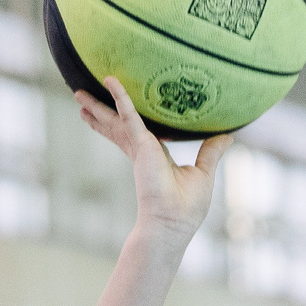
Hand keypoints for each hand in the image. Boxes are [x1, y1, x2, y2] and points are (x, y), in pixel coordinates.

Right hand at [75, 78, 229, 240]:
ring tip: (78, 93)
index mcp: (154, 156)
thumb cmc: (187, 207)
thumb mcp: (203, 173)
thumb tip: (227, 136)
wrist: (172, 223)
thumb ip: (210, 152)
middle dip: (99, 112)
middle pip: (117, 125)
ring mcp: (139, 148)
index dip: (121, 120)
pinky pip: (130, 116)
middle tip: (82, 97)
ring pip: (116, 120)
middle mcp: (142, 151)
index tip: (111, 109)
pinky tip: (111, 82)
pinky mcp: (141, 146)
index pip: (134, 132)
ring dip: (98, 106)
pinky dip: (121, 98)